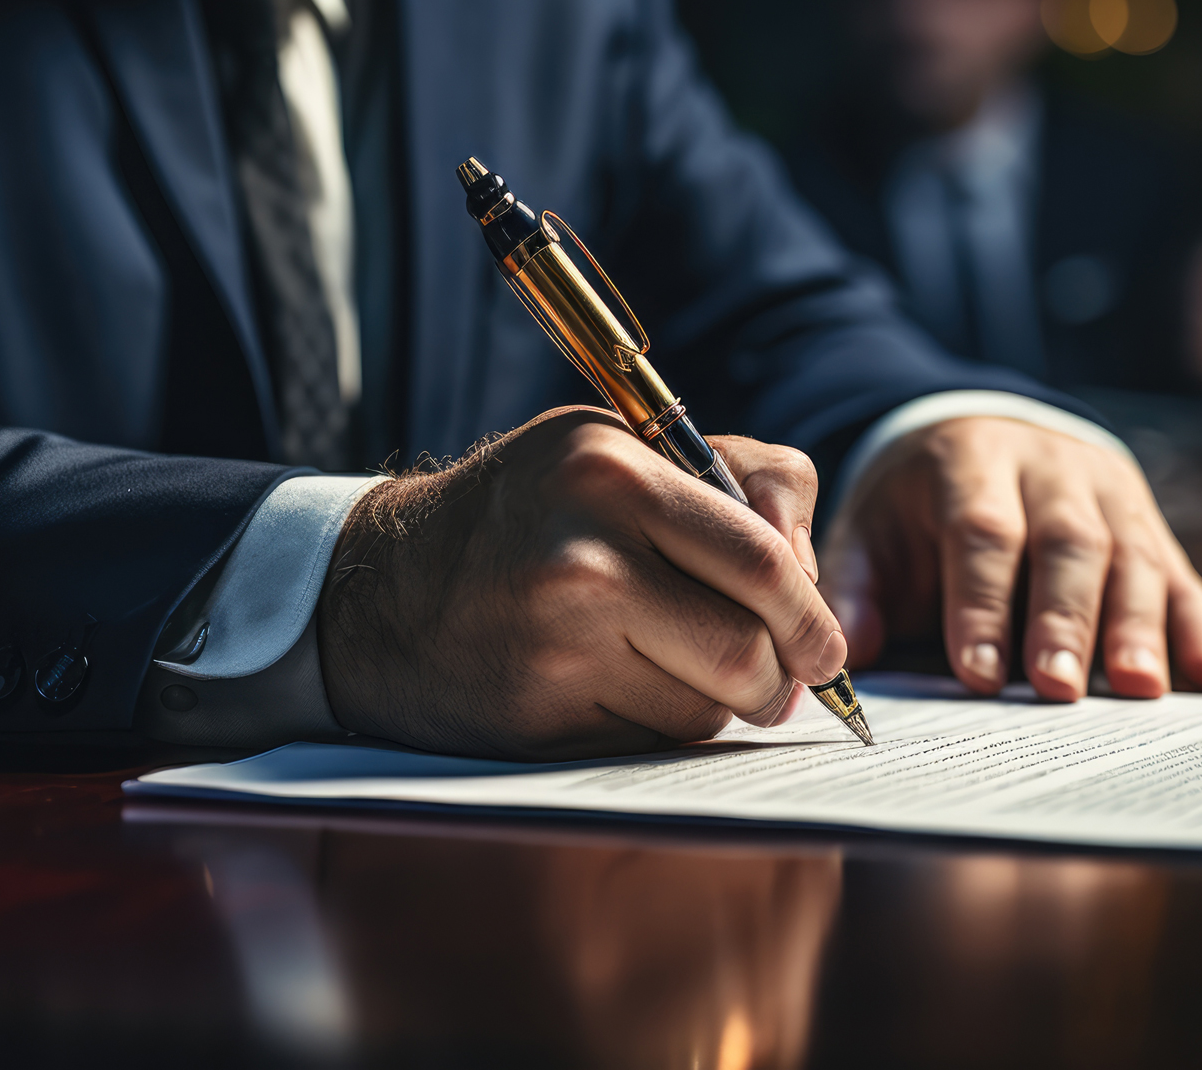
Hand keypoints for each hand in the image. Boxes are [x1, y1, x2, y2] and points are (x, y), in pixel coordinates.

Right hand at [317, 407, 842, 759]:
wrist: (377, 587)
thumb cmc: (530, 514)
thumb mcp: (620, 455)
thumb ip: (738, 487)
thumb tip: (814, 587)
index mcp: (612, 469)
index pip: (761, 558)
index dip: (812, 617)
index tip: (824, 650)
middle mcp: (582, 551)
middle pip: (747, 649)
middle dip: (778, 680)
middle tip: (773, 683)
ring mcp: (554, 640)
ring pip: (706, 710)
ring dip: (711, 707)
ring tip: (663, 668)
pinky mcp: (535, 717)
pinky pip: (650, 747)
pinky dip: (653, 733)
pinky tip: (607, 693)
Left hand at [819, 417, 1201, 700]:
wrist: (981, 434)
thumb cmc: (921, 504)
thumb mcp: (873, 525)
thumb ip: (858, 586)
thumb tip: (847, 654)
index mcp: (974, 462)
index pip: (984, 532)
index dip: (981, 603)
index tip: (977, 673)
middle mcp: (1053, 471)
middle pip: (1069, 543)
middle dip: (1065, 619)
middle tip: (1059, 689)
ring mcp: (1113, 496)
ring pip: (1136, 556)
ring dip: (1141, 627)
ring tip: (1139, 690)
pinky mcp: (1152, 528)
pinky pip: (1184, 577)